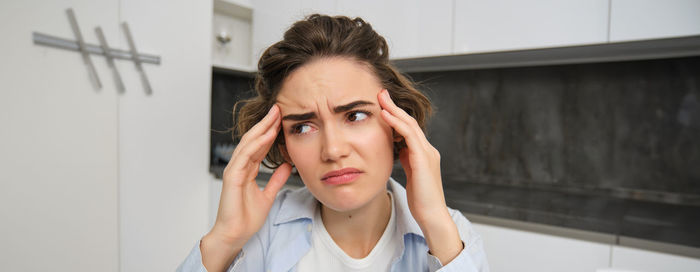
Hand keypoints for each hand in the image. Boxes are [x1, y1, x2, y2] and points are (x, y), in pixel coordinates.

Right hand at [201, 105, 291, 270]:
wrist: (234, 234)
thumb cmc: (246, 218)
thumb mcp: (268, 195)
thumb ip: (276, 179)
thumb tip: (288, 165)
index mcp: (247, 170)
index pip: (260, 145)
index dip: (270, 132)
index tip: (282, 119)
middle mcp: (239, 167)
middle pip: (253, 140)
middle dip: (265, 124)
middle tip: (278, 108)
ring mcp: (234, 171)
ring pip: (248, 144)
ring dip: (261, 129)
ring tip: (274, 116)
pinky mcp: (232, 177)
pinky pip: (245, 157)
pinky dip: (256, 145)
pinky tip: (266, 136)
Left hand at [377, 89, 462, 263]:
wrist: (432, 216)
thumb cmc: (421, 201)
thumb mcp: (411, 176)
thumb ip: (406, 161)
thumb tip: (396, 151)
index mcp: (424, 154)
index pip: (409, 129)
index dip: (396, 116)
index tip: (383, 105)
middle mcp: (428, 150)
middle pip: (410, 122)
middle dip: (394, 106)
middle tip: (381, 92)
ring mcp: (427, 154)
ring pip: (410, 125)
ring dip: (394, 110)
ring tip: (381, 98)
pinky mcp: (424, 160)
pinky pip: (409, 136)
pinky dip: (397, 124)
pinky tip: (386, 116)